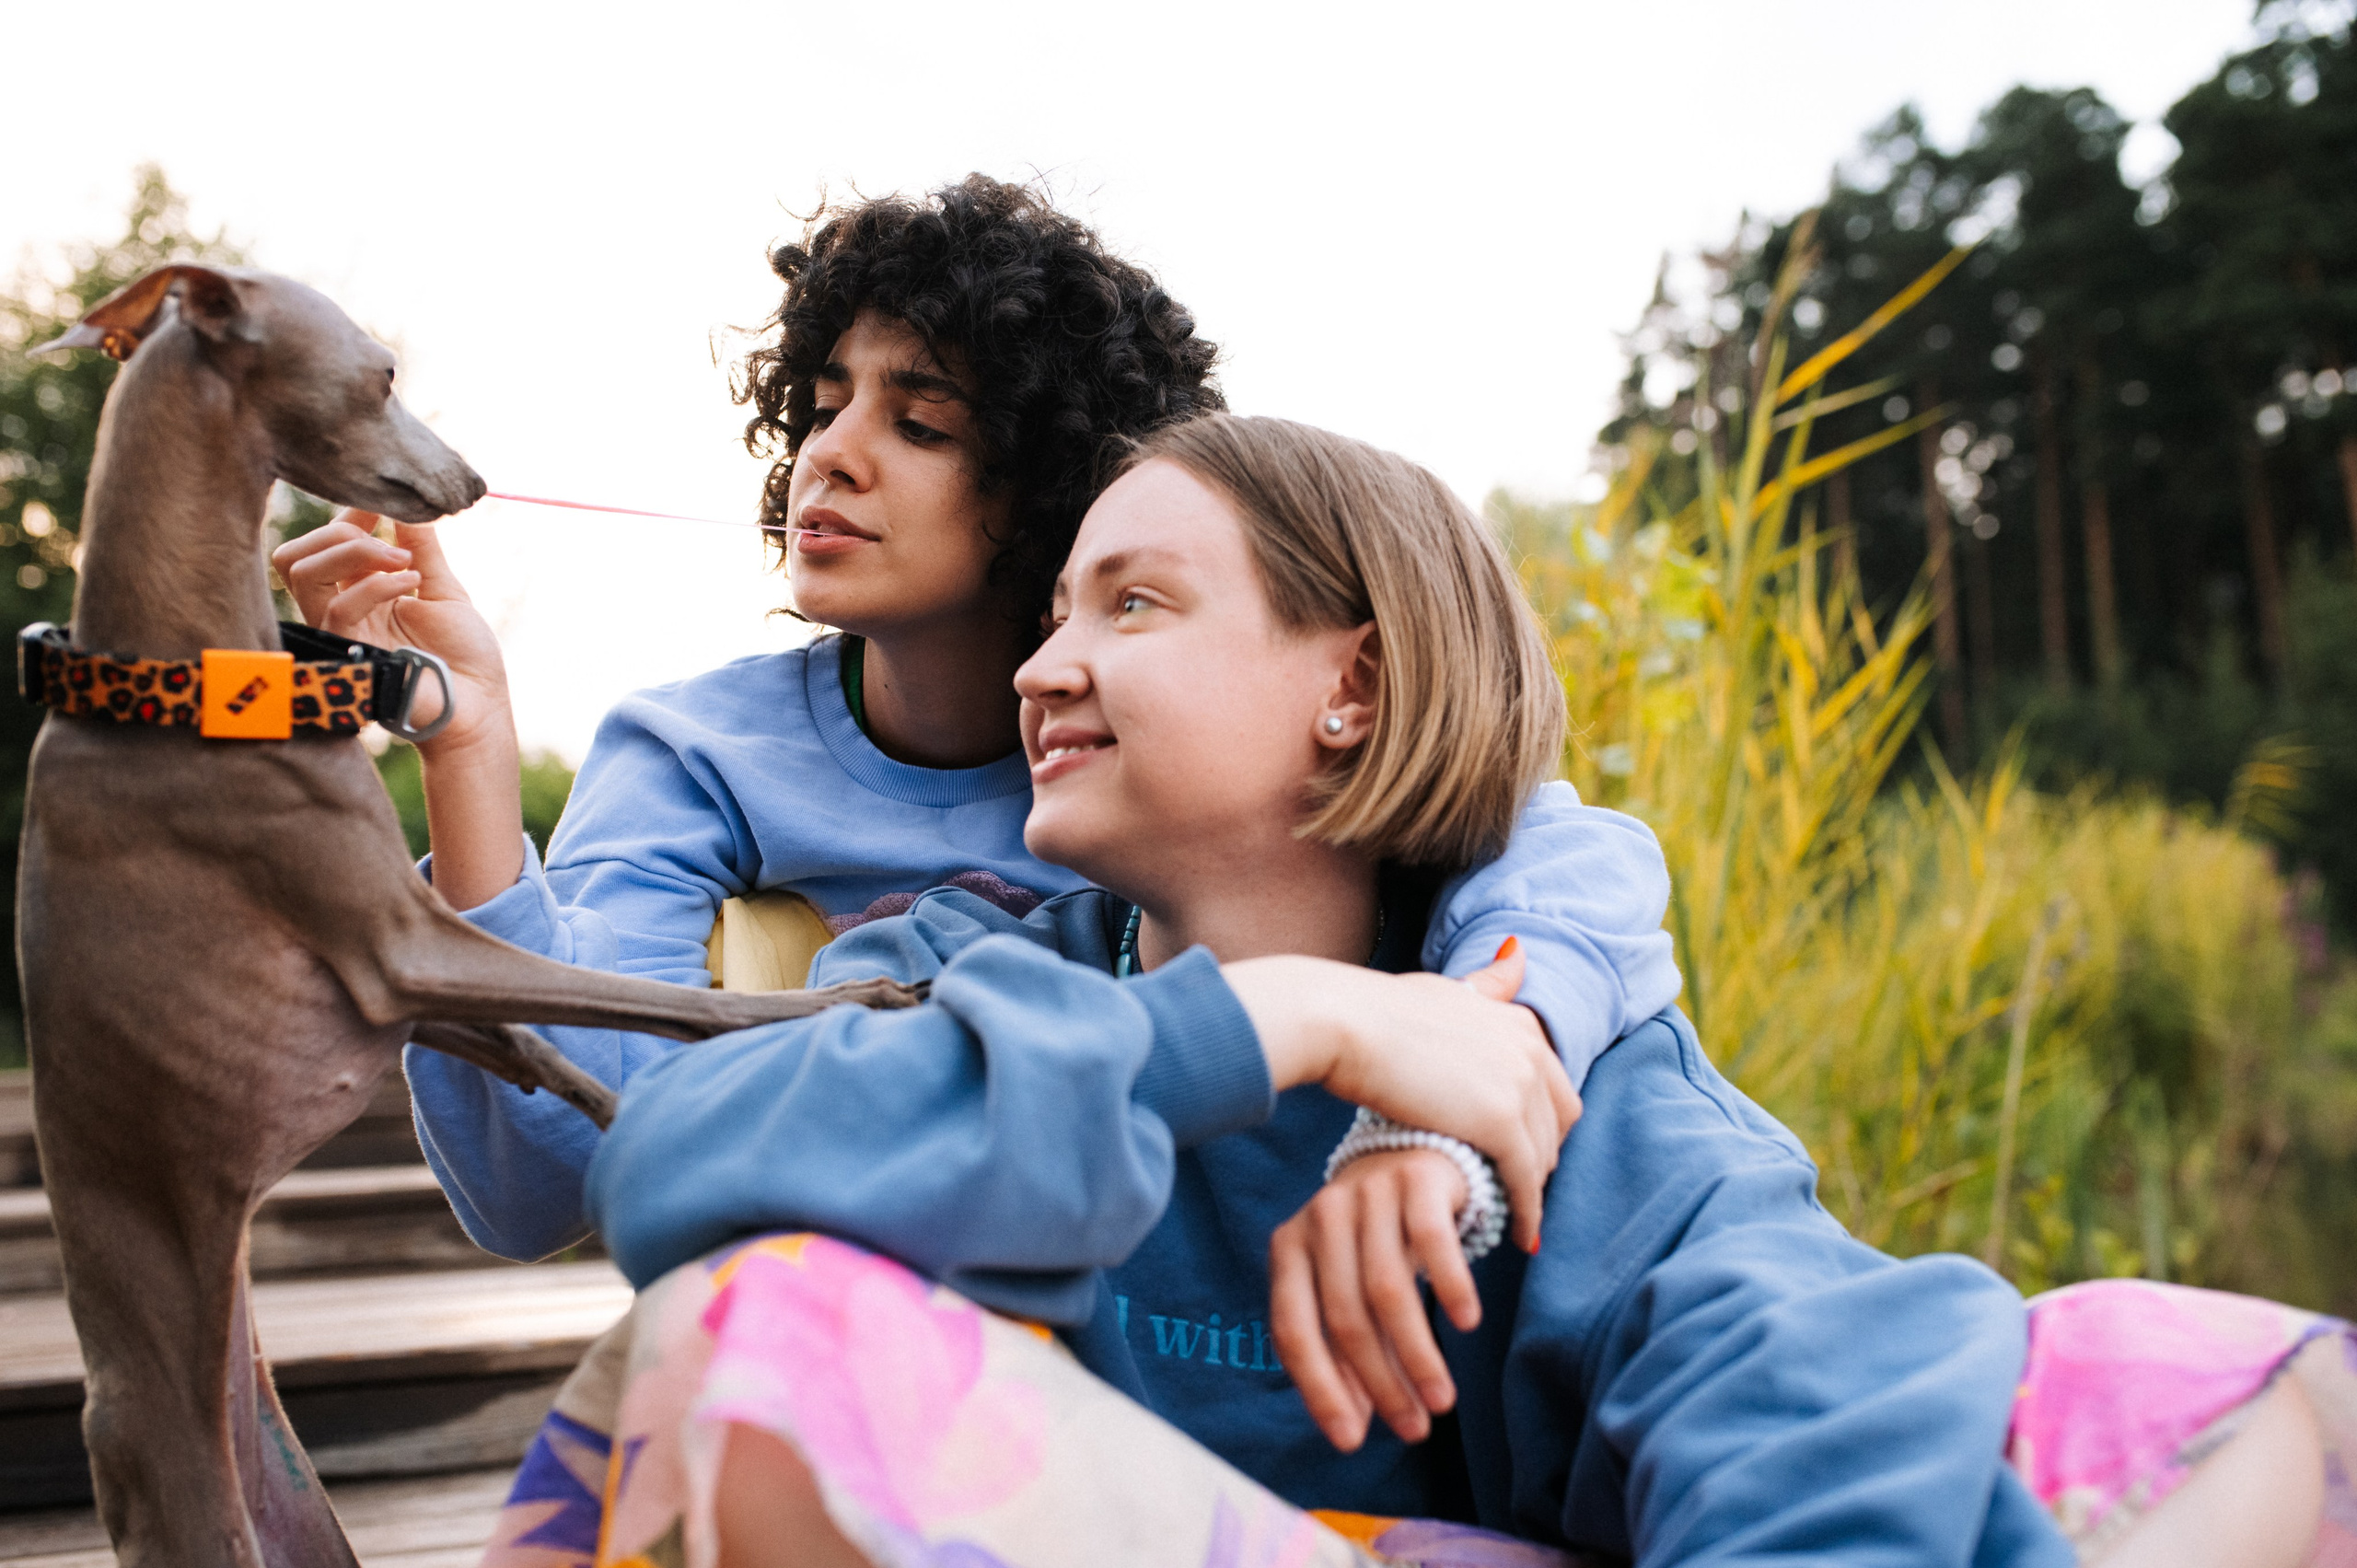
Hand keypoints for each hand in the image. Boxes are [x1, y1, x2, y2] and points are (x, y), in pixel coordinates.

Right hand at [271, 509, 512, 760]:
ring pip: (301, 573)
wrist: (480, 707)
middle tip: (393, 544)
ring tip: (405, 562)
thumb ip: (420, 548)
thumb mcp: (442, 589)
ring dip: (354, 551)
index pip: (321, 548)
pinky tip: (412, 584)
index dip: (344, 518)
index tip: (382, 506)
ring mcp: (341, 634)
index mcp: (359, 596)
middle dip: (339, 532)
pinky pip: (340, 607)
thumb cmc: (465, 657)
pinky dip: (377, 584)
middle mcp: (341, 614)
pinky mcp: (350, 653)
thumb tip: (408, 505)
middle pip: (294, 555)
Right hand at [1224, 942, 1578, 1251]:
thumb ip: (1486, 986)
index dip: (1539, 1122)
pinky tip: (1517, 1235)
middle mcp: (1531, 1049)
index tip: (1521, 1150)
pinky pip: (1525, 1181)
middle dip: (1540, 1156)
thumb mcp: (1445, 990)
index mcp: (1519, 1021)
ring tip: (1508, 1214)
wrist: (1344, 1024)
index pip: (1552, 1086)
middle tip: (1515, 1188)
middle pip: (1557, 1123)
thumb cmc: (1378, 1009)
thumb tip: (1518, 953)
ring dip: (1529, 1187)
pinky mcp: (1502, 1123)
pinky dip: (1526, 1212)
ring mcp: (1521, 1085)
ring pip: (1542, 1156)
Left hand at [1269, 1147, 1475, 1451]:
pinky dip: (1451, 1287)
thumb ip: (1344, 1348)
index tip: (1350, 1441)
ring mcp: (1367, 1194)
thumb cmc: (1377, 1239)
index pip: (1293, 1328)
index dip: (1319, 1389)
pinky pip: (1433, 1242)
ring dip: (1417, 1355)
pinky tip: (1467, 1324)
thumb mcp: (1347, 1287)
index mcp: (1289, 1247)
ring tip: (1442, 1400)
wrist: (1414, 1152)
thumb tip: (1352, 1427)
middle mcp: (1321, 1216)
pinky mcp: (1416, 1179)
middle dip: (1381, 1383)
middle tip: (1415, 1428)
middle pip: (1345, 1316)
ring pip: (1389, 1289)